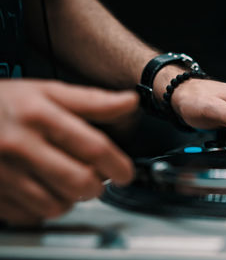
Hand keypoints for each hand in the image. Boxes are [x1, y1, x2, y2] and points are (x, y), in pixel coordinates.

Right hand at [0, 80, 137, 224]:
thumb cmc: (4, 103)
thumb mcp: (48, 91)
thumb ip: (93, 101)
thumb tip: (130, 102)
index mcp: (39, 115)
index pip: (93, 146)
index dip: (118, 164)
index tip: (125, 172)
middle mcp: (19, 145)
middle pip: (78, 182)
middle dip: (97, 186)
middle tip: (97, 179)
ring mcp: (2, 173)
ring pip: (56, 205)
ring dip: (71, 199)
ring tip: (68, 183)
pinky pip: (30, 216)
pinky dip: (43, 209)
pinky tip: (42, 190)